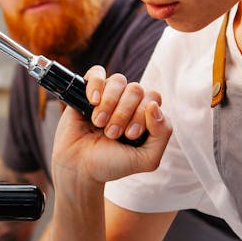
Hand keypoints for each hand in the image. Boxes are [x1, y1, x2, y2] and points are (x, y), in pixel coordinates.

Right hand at [53, 65, 171, 184]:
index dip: (142, 114)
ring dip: (109, 104)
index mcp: (144, 115)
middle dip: (124, 113)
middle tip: (111, 133)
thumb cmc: (111, 164)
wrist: (79, 168)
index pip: (153, 98)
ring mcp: (108, 95)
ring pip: (119, 80)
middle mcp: (128, 102)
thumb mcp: (146, 159)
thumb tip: (154, 106)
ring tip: (99, 124)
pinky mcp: (87, 91)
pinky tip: (92, 102)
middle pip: (136, 89)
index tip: (129, 135)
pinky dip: (96, 85)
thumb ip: (162, 135)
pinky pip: (97, 72)